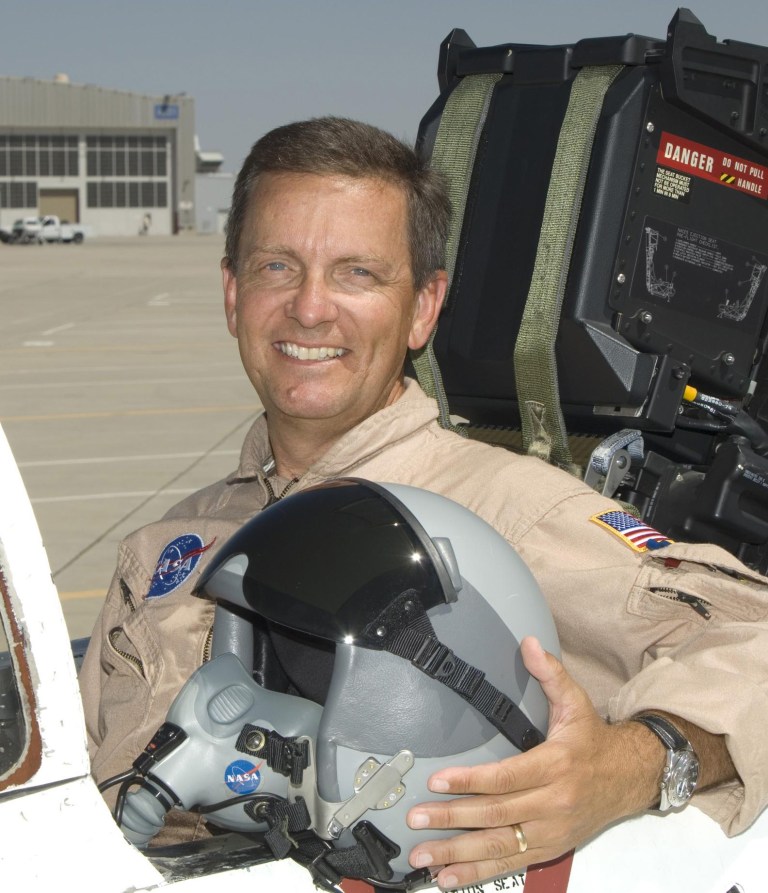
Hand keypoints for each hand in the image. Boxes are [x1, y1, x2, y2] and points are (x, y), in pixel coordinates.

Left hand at [406, 636, 660, 888]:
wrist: (630, 779)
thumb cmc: (593, 740)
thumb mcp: (576, 702)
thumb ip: (550, 674)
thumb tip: (529, 644)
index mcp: (555, 766)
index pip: (507, 777)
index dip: (470, 780)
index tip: (437, 781)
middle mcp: (552, 803)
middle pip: (496, 814)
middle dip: (452, 818)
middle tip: (416, 817)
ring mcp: (551, 831)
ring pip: (499, 846)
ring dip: (456, 854)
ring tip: (422, 855)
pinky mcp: (549, 848)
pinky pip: (510, 863)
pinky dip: (477, 873)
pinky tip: (448, 877)